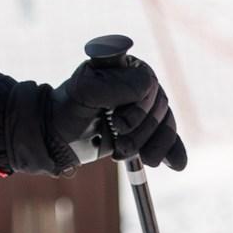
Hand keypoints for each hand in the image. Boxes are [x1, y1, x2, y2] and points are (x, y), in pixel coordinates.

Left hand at [50, 50, 185, 170]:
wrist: (57, 137)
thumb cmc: (67, 109)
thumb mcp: (85, 92)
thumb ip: (114, 85)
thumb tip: (149, 83)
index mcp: (126, 68)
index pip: (149, 85)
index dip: (139, 108)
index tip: (117, 124)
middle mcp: (138, 85)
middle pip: (160, 107)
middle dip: (141, 131)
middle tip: (120, 145)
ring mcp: (144, 108)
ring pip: (165, 125)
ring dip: (152, 145)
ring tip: (125, 155)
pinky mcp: (145, 130)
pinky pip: (168, 139)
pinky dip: (172, 151)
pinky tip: (175, 165)